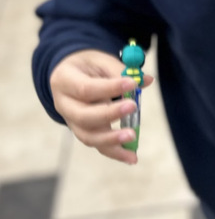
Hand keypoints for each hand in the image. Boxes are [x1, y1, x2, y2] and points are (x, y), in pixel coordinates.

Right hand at [50, 49, 153, 164]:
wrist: (69, 76)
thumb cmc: (87, 66)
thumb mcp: (99, 61)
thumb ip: (119, 70)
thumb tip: (146, 81)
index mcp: (64, 81)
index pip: (85, 89)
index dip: (109, 88)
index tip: (132, 84)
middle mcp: (64, 105)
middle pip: (84, 116)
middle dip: (110, 114)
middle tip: (133, 107)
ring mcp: (72, 122)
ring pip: (89, 136)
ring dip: (112, 139)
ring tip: (133, 137)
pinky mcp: (83, 132)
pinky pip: (98, 145)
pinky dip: (115, 152)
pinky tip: (131, 157)